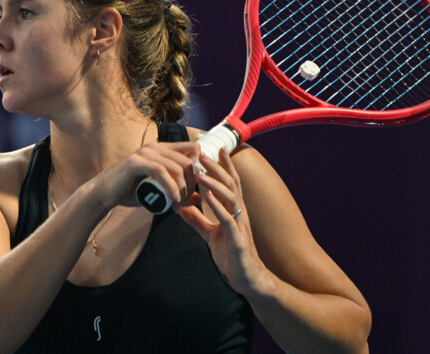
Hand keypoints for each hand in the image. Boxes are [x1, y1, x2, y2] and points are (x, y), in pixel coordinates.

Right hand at [90, 141, 201, 210]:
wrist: (103, 194)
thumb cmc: (130, 192)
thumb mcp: (158, 192)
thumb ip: (177, 192)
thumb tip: (197, 198)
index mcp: (162, 149)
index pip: (193, 148)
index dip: (201, 166)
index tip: (198, 186)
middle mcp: (155, 147)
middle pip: (188, 161)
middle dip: (192, 184)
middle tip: (186, 201)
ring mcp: (145, 153)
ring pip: (176, 168)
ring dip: (182, 189)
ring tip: (178, 203)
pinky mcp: (136, 163)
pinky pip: (161, 172)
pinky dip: (171, 187)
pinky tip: (173, 199)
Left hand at [176, 148, 270, 296]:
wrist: (248, 280)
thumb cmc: (232, 255)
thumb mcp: (210, 234)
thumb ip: (197, 219)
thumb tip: (181, 206)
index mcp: (233, 211)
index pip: (229, 183)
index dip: (222, 166)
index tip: (213, 149)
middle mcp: (239, 214)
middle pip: (230, 185)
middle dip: (216, 168)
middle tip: (202, 153)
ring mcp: (239, 226)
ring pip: (230, 199)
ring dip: (215, 184)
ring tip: (201, 173)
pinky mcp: (237, 240)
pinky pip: (228, 220)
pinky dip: (218, 207)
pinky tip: (208, 197)